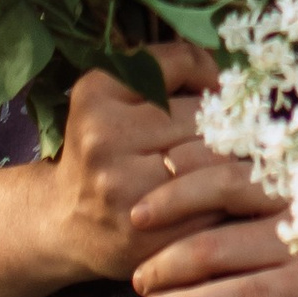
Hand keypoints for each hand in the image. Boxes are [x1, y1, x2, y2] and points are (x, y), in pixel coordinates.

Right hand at [46, 42, 222, 283]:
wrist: (68, 223)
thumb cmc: (105, 152)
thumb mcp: (114, 97)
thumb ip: (165, 70)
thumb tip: (224, 71)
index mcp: (96, 95)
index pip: (180, 64)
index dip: (207, 74)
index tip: (213, 88)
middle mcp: (103, 139)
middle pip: (203, 116)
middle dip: (221, 124)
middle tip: (227, 133)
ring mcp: (122, 188)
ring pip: (215, 160)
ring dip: (229, 162)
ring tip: (225, 164)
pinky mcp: (144, 232)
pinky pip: (212, 206)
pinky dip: (223, 201)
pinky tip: (218, 199)